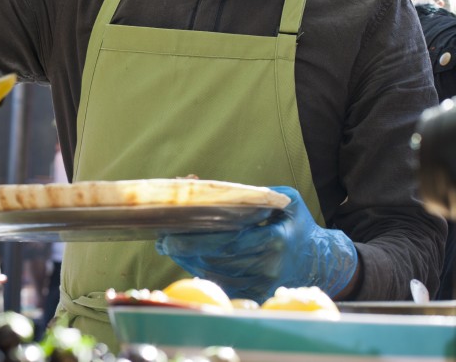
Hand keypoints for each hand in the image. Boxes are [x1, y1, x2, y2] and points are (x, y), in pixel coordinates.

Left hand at [155, 186, 357, 301]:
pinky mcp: (256, 295)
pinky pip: (222, 284)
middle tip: (163, 241)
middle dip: (185, 250)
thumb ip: (258, 194)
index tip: (170, 237)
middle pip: (216, 259)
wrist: (320, 262)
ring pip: (215, 274)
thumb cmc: (297, 225)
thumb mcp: (287, 201)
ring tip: (171, 247)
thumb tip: (216, 188)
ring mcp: (262, 285)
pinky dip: (203, 272)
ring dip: (189, 262)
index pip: (227, 242)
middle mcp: (267, 266)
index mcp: (274, 240)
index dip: (196, 241)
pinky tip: (188, 260)